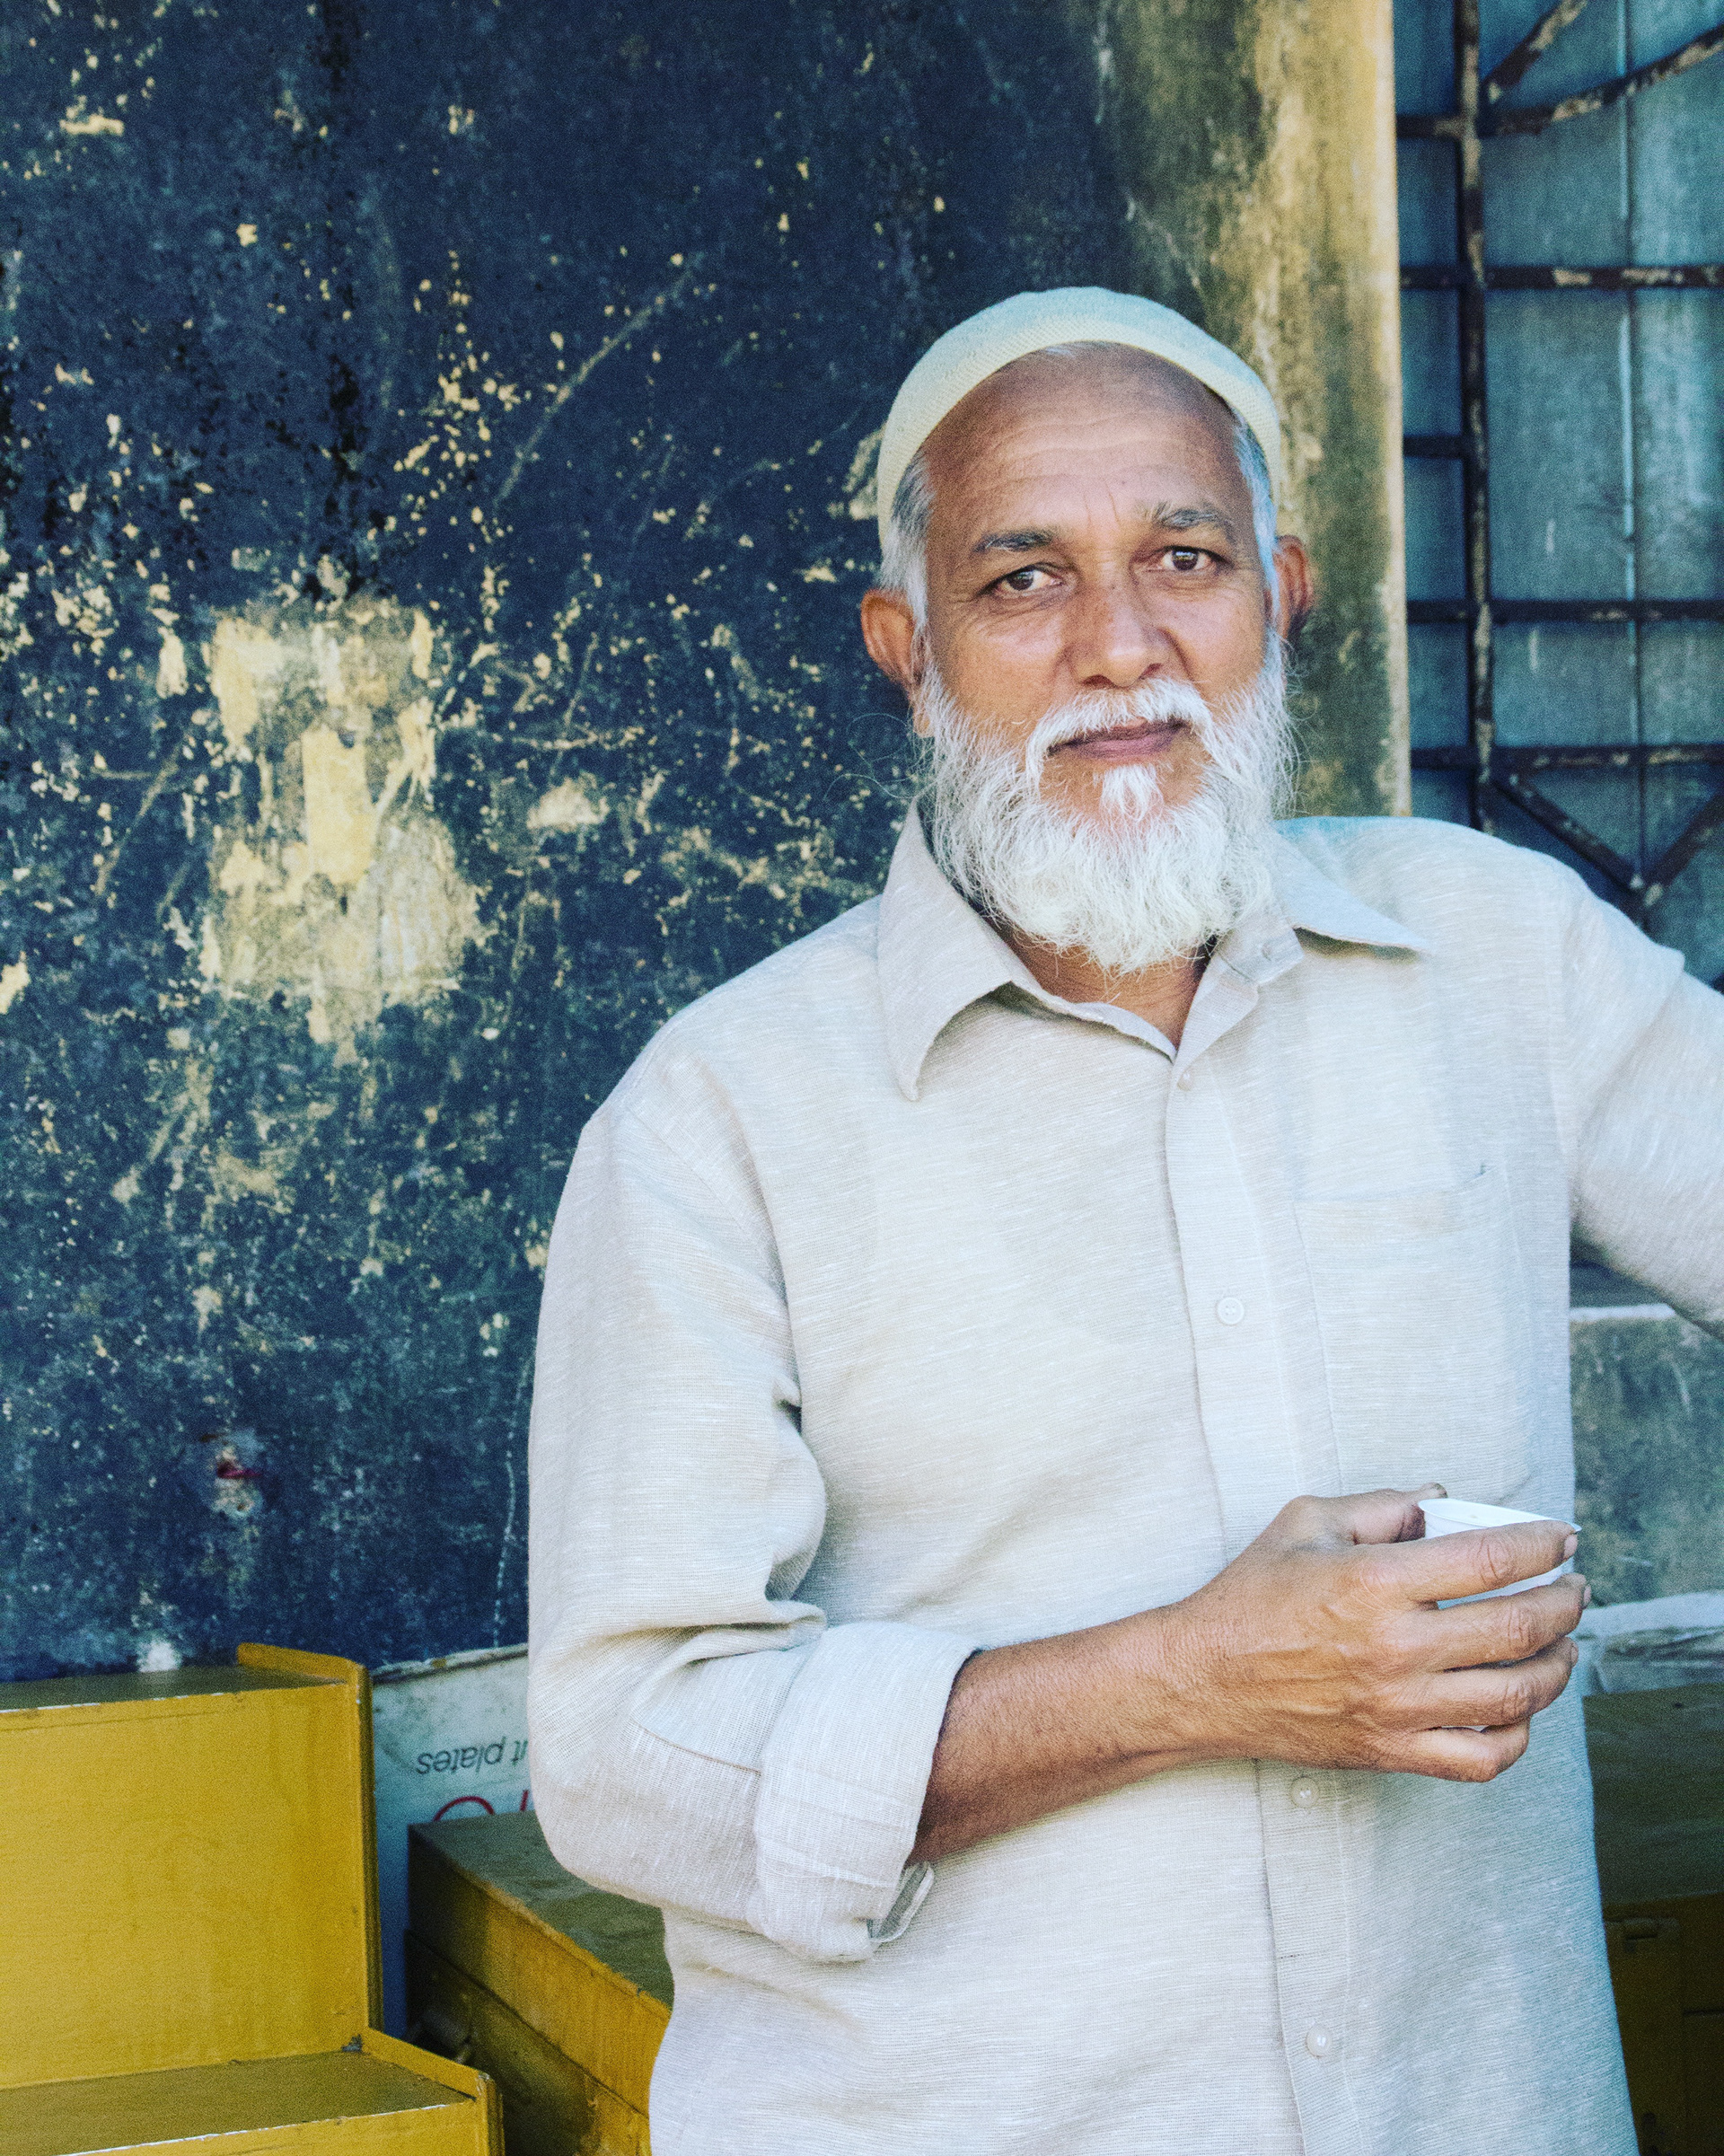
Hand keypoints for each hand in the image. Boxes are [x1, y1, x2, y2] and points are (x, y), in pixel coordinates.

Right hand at [1143, 1486, 1585, 1782]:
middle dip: (1564, 1603)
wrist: (1204, 1678)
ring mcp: (1398, 1707)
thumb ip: (1380, 1505)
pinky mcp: (1393, 1751)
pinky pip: (1482, 1758)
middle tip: (1573, 1589)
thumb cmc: (1252, 1596)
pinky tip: (1519, 1708)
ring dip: (1556, 1667)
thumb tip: (1443, 1502)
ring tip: (1562, 1646)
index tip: (1561, 1538)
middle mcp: (1395, 1647)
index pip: (1490, 1559)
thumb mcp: (1305, 1522)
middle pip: (1518, 1628)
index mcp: (1374, 1581)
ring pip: (1515, 1696)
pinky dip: (1518, 1735)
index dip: (1541, 1545)